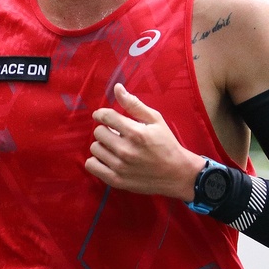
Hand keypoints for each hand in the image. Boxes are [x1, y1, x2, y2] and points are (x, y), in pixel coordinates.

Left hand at [87, 84, 201, 199]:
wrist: (177, 174)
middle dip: (106, 130)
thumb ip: (134, 104)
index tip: (105, 117)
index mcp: (136, 133)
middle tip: (116, 134)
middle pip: (98, 132)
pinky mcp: (116, 180)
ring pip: (94, 148)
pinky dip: (96, 161)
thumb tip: (117, 88)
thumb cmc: (166, 144)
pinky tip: (108, 159)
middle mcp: (126, 150)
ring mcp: (120, 167)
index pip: (106, 117)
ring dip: (102, 146)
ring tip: (115, 147)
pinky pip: (91, 165)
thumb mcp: (155, 120)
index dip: (102, 114)